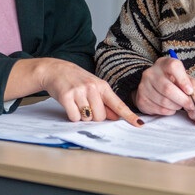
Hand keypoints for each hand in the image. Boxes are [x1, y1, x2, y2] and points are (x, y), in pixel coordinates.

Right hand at [8, 58, 143, 126]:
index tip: (139, 124)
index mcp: (102, 86)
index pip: (118, 104)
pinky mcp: (66, 96)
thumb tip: (117, 117)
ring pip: (88, 118)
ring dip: (83, 116)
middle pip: (101, 116)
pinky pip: (74, 117)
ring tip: (77, 104)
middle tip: (86, 106)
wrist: (56, 70)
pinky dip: (72, 116)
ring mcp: (79, 91)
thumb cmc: (77, 80)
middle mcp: (92, 87)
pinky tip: (70, 105)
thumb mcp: (94, 87)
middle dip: (94, 117)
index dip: (129, 115)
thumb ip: (105, 102)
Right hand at [134, 53, 194, 117]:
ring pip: (164, 101)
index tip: (190, 91)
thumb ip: (193, 84)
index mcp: (163, 63)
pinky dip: (169, 111)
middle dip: (183, 99)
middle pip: (168, 88)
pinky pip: (159, 109)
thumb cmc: (172, 82)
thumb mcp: (183, 78)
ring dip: (176, 106)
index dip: (183, 80)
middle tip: (191, 105)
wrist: (153, 88)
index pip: (173, 67)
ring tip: (180, 105)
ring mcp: (143, 86)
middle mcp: (151, 73)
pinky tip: (171, 107)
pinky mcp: (141, 99)